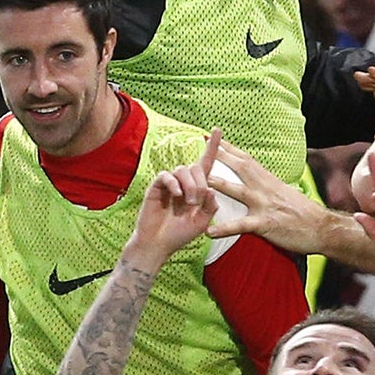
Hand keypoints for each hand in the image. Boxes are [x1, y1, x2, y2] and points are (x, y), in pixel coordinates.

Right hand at [129, 129, 222, 258]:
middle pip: (196, 167)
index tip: (218, 130)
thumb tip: (211, 188)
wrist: (158, 244)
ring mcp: (170, 184)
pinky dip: (174, 183)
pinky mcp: (157, 186)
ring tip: (188, 202)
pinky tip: (177, 194)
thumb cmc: (179, 235)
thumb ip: (210, 206)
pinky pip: (167, 175)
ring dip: (190, 185)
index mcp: (196, 189)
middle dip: (200, 183)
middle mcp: (184, 183)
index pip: (206, 164)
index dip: (213, 147)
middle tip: (196, 202)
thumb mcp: (201, 222)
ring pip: (183, 169)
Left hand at [205, 139, 339, 252]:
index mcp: (270, 180)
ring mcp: (266, 205)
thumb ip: (268, 186)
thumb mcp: (285, 193)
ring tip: (200, 182)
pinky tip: (210, 231)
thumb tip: (257, 180)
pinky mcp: (266, 224)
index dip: (230, 148)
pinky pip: (242, 225)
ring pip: (239, 191)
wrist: (322, 228)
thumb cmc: (303, 213)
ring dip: (220, 184)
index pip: (247, 159)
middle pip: (241, 167)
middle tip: (202, 146)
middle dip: (221, 156)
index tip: (214, 137)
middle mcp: (266, 188)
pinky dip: (225, 228)